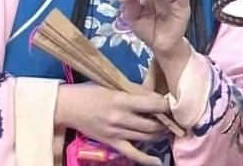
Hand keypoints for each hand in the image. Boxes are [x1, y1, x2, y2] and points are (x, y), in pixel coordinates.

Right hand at [55, 83, 169, 165]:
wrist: (69, 106)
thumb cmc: (91, 91)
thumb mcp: (114, 84)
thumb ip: (135, 90)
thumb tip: (155, 96)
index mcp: (123, 100)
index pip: (153, 105)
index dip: (166, 106)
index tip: (173, 104)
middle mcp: (122, 118)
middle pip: (152, 124)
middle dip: (166, 122)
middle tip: (173, 119)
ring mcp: (117, 133)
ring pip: (146, 137)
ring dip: (160, 135)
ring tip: (168, 130)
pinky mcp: (112, 143)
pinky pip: (132, 154)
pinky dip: (146, 159)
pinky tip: (157, 161)